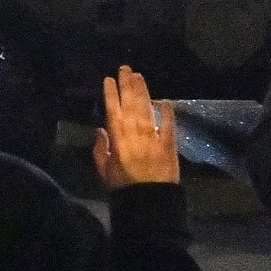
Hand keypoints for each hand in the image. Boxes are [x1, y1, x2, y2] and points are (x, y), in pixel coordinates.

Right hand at [92, 65, 180, 189]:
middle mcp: (135, 132)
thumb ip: (100, 150)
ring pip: (147, 108)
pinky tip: (164, 101)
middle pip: (131, 103)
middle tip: (126, 68)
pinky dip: (166, 112)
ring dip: (143, 91)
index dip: (110, 93)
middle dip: (127, 84)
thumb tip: (100, 130)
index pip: (113, 110)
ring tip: (139, 76)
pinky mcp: (169, 143)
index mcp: (118, 138)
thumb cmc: (123, 188)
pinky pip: (168, 123)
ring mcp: (153, 136)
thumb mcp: (104, 171)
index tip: (109, 79)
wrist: (149, 202)